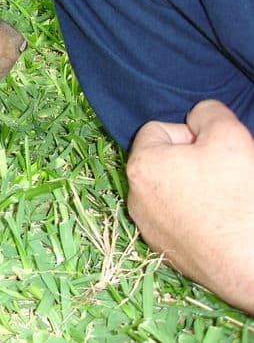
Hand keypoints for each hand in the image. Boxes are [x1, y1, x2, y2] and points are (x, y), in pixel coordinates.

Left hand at [127, 100, 253, 313]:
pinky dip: (194, 216)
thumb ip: (207, 113)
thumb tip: (198, 114)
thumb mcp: (228, 135)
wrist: (248, 263)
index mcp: (140, 165)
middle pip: (161, 161)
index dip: (188, 133)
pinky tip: (218, 222)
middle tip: (221, 173)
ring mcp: (147, 227)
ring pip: (168, 191)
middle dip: (189, 161)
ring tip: (222, 199)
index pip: (156, 130)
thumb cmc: (236, 196)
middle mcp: (134, 196)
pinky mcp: (165, 251)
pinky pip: (176, 219)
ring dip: (191, 188)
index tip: (211, 150)